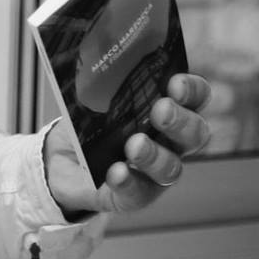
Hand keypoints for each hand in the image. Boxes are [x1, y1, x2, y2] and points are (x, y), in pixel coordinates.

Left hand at [44, 73, 214, 215]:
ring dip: (155, 154)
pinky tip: (116, 172)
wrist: (62, 162)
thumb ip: (103, 86)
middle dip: (181, 120)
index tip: (176, 83)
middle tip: (161, 110)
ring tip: (134, 144)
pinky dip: (128, 182)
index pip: (195, 99)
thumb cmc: (88, 124)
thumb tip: (96, 62)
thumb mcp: (94, 100)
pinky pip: (139, 193)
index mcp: (169, 112)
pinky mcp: (134, 195)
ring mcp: (156, 172)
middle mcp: (171, 143)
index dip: (193, 91)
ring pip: (171, 168)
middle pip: (195, 134)